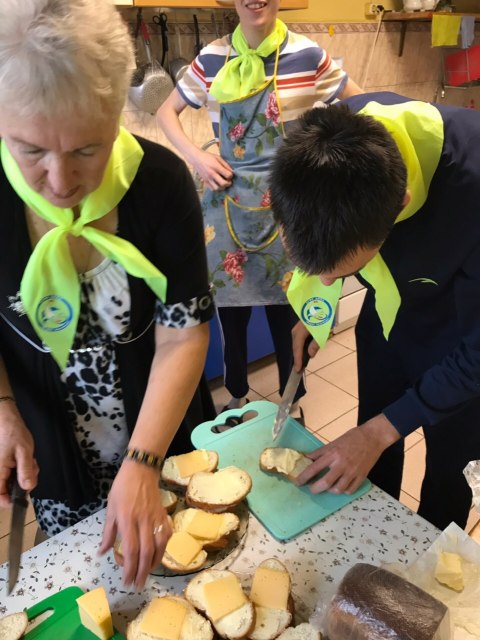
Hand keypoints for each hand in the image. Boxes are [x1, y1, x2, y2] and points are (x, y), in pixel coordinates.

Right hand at [0, 404, 37, 506]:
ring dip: (24, 474)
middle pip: (8, 488)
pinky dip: (21, 469)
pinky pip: (12, 473)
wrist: (5, 419)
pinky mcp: (3, 464)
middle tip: (32, 469)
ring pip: (12, 480)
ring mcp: (0, 468)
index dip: (10, 501)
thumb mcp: (24, 451)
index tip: (23, 498)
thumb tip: (27, 488)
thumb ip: (26, 471)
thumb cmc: (12, 432)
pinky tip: (26, 460)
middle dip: (23, 482)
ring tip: (30, 461)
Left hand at [99, 461, 172, 588]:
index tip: (125, 581)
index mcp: (127, 519)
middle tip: (137, 585)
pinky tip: (158, 555)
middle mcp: (143, 521)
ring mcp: (156, 518)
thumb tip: (102, 553)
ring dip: (154, 563)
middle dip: (142, 572)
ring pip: (159, 546)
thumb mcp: (110, 508)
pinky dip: (163, 548)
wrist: (142, 470)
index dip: (129, 568)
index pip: (130, 549)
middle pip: (146, 552)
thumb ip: (108, 532)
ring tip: (147, 573)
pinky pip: (167, 535)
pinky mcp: (164, 515)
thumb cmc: (122, 488)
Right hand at [192, 148, 233, 190]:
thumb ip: (226, 164)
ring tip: (223, 183)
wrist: (196, 158)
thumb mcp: (218, 157)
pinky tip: (218, 184)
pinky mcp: (205, 181)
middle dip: (228, 183)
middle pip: (223, 183)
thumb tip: (232, 171)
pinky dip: (217, 188)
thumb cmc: (208, 157)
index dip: (231, 175)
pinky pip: (212, 189)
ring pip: (217, 188)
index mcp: (216, 166)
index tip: (230, 174)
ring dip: (222, 187)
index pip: (228, 175)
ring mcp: (208, 179)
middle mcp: (212, 174)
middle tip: (229, 180)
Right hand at [292, 321, 318, 371]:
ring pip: (297, 343)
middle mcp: (296, 331)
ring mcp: (297, 328)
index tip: (298, 371)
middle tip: (299, 369)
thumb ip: (315, 344)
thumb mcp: (321, 332)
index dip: (298, 360)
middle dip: (297, 358)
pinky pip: (299, 340)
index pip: (297, 349)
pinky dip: (301, 347)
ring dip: (300, 352)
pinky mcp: (300, 327)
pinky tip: (305, 351)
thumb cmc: (322, 316)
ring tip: (302, 362)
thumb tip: (310, 355)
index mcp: (300, 332)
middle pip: (296, 347)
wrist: (321, 302)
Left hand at [295, 414, 400, 494]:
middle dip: (315, 489)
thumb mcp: (333, 442)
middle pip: (325, 483)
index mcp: (333, 454)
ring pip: (338, 489)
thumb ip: (320, 452)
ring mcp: (353, 472)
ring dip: (330, 490)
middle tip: (311, 489)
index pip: (314, 468)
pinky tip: (341, 486)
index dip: (303, 477)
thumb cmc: (352, 438)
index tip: (297, 482)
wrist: (373, 437)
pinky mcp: (362, 476)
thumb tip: (307, 459)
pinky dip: (343, 491)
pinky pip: (350, 490)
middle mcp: (342, 464)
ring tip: (327, 487)